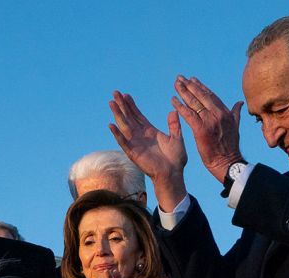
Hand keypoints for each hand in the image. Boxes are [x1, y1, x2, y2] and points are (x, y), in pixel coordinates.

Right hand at [108, 90, 187, 211]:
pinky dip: (117, 134)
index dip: (131, 105)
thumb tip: (173, 111)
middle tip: (115, 93)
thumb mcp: (177, 138)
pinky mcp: (133, 153)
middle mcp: (141, 136)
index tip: (126, 95)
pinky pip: (123, 142)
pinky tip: (111, 125)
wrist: (173, 173)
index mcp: (150, 132)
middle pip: (129, 117)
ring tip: (111, 103)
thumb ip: (174, 125)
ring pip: (124, 126)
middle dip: (122, 105)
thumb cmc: (176, 158)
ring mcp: (136, 144)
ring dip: (118, 114)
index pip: (138, 115)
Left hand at [171, 75, 244, 182]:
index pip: (211, 95)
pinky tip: (172, 100)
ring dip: (183, 92)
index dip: (200, 87)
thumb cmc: (230, 148)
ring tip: (176, 84)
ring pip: (194, 102)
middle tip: (180, 78)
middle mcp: (217, 113)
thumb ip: (235, 113)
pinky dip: (180, 106)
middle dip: (189, 85)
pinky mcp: (200, 129)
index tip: (192, 79)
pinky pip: (188, 114)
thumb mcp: (235, 126)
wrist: (228, 162)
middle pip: (201, 95)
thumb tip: (239, 102)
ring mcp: (209, 120)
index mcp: (225, 112)